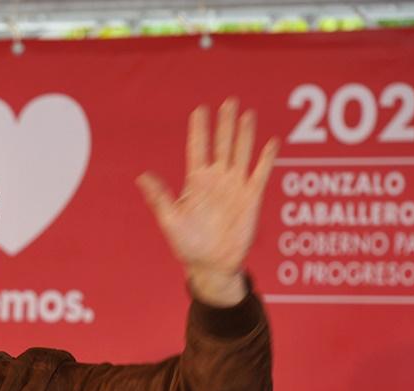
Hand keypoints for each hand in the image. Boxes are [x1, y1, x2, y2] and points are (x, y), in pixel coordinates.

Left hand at [137, 98, 279, 306]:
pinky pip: (261, 174)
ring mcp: (235, 187)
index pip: (197, 150)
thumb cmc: (187, 245)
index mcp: (195, 183)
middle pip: (221, 145)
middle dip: (224, 124)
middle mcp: (216, 180)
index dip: (199, 131)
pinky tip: (272, 142)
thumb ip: (159, 197)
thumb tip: (142, 177)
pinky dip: (266, 159)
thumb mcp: (169, 220)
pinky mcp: (251, 198)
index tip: (199, 110)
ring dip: (244, 134)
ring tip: (246, 113)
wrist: (211, 265)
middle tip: (228, 102)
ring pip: (241, 153)